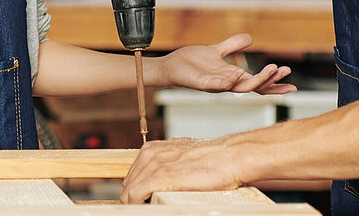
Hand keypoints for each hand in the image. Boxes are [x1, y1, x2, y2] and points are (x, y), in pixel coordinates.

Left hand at [121, 138, 240, 202]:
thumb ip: (169, 165)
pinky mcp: (158, 178)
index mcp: (153, 149)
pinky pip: (133, 196)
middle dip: (136, 197)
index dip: (138, 190)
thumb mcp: (182, 157)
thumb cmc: (213, 159)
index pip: (133, 176)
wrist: (229, 157)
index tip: (145, 200)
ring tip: (150, 208)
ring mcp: (153, 165)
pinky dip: (136, 205)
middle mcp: (149, 154)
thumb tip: (166, 179)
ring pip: (129, 192)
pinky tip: (148, 208)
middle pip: (129, 184)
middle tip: (149, 205)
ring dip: (137, 203)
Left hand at [155, 34, 295, 94]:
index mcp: (232, 77)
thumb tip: (251, 38)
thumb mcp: (217, 50)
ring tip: (271, 69)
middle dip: (271, 80)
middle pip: (254, 86)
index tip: (291, 80)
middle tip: (284, 70)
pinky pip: (217, 85)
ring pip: (240, 87)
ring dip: (256, 80)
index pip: (258, 83)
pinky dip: (228, 81)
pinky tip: (238, 73)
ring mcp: (216, 85)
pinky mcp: (202, 84)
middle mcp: (227, 83)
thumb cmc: (192, 62)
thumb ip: (233, 45)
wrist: (171, 66)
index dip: (274, 83)